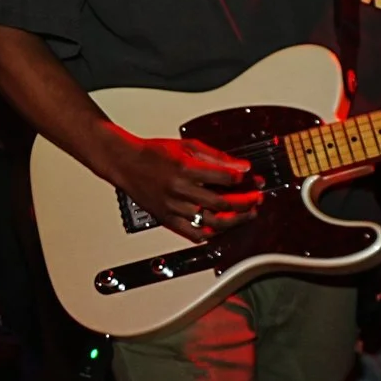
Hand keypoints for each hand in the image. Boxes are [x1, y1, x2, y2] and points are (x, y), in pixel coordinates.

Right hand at [98, 129, 262, 243]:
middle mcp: (179, 190)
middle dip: (245, 202)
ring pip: (211, 222)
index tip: (250, 178)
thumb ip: (216, 157)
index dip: (242, 178)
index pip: (224, 177)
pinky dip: (211, 234)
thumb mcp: (187, 146)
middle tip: (256, 199)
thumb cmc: (153, 153)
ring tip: (246, 215)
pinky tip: (221, 228)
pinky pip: (193, 234)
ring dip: (234, 220)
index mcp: (185, 168)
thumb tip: (241, 166)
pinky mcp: (166, 219)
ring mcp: (173, 207)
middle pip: (222, 203)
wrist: (125, 162)